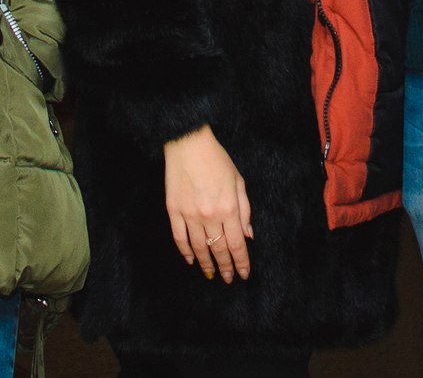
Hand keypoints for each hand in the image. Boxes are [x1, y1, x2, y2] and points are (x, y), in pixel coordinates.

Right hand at [163, 126, 252, 282]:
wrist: (188, 143)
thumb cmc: (217, 160)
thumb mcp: (238, 182)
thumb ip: (244, 210)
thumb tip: (248, 235)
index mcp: (229, 208)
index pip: (237, 244)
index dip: (241, 262)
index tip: (244, 273)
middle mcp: (210, 215)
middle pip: (218, 249)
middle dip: (225, 267)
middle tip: (228, 279)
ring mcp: (190, 214)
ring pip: (199, 247)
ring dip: (206, 264)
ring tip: (211, 274)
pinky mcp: (174, 210)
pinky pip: (179, 237)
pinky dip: (185, 252)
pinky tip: (191, 260)